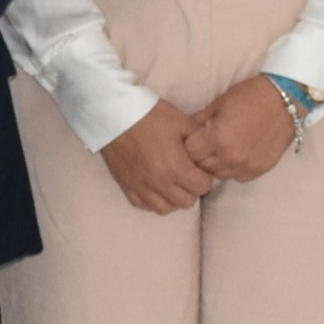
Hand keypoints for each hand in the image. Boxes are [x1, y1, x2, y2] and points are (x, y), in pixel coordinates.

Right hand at [97, 106, 219, 214]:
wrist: (115, 114)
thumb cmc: (150, 115)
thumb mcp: (181, 121)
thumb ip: (200, 139)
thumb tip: (208, 151)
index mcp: (175, 167)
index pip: (202, 187)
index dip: (205, 177)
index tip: (199, 167)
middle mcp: (159, 182)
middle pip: (187, 202)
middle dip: (191, 189)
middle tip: (187, 174)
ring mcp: (141, 187)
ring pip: (165, 209)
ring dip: (172, 198)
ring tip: (171, 182)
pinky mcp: (126, 187)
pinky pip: (144, 206)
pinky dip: (152, 200)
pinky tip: (154, 186)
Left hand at [187, 77, 298, 184]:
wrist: (286, 101)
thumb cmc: (251, 96)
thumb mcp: (220, 102)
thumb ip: (199, 119)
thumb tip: (184, 130)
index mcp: (217, 137)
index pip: (189, 153)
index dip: (188, 145)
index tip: (193, 139)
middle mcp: (230, 156)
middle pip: (201, 167)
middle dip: (199, 156)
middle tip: (205, 144)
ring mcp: (246, 165)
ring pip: (218, 175)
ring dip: (215, 164)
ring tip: (221, 149)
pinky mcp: (259, 170)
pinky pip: (237, 177)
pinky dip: (233, 168)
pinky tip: (236, 154)